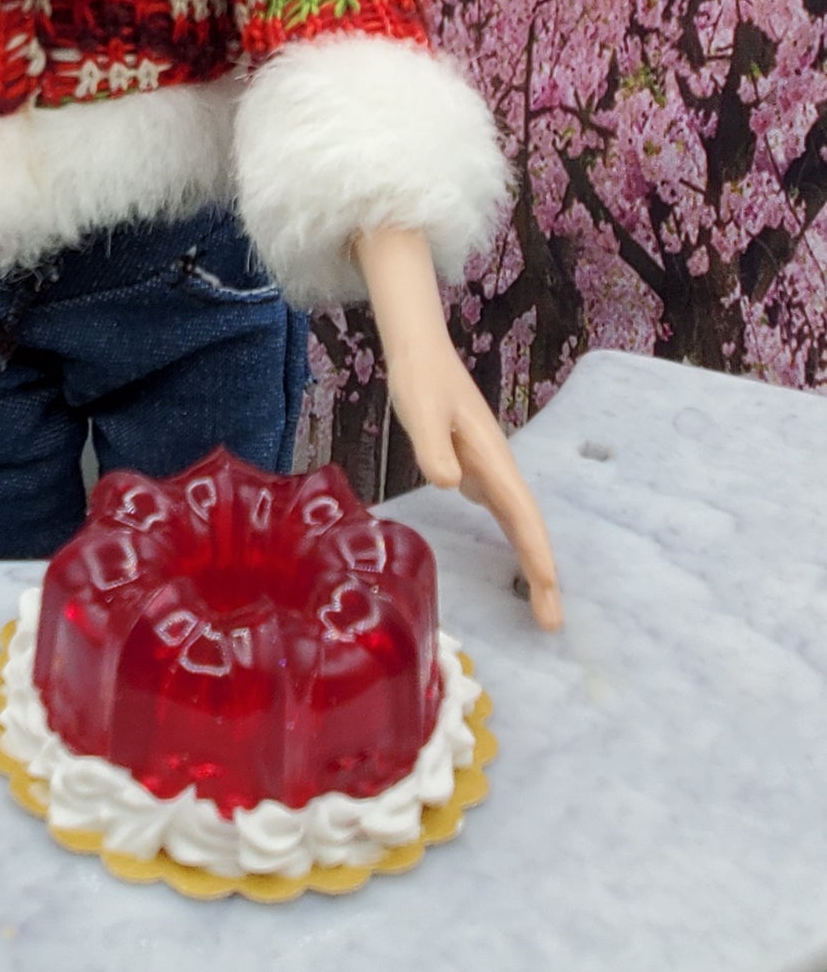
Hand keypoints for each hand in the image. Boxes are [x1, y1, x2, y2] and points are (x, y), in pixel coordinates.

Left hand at [385, 333, 562, 631]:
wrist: (419, 350)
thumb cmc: (421, 378)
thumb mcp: (421, 410)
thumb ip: (433, 446)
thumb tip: (453, 484)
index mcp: (490, 456)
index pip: (520, 513)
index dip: (535, 553)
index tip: (550, 589)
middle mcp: (495, 465)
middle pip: (526, 524)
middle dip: (541, 572)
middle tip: (552, 621)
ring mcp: (486, 465)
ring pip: (516, 518)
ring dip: (530, 557)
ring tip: (541, 600)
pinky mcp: (472, 462)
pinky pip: (500, 507)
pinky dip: (512, 535)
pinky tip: (512, 552)